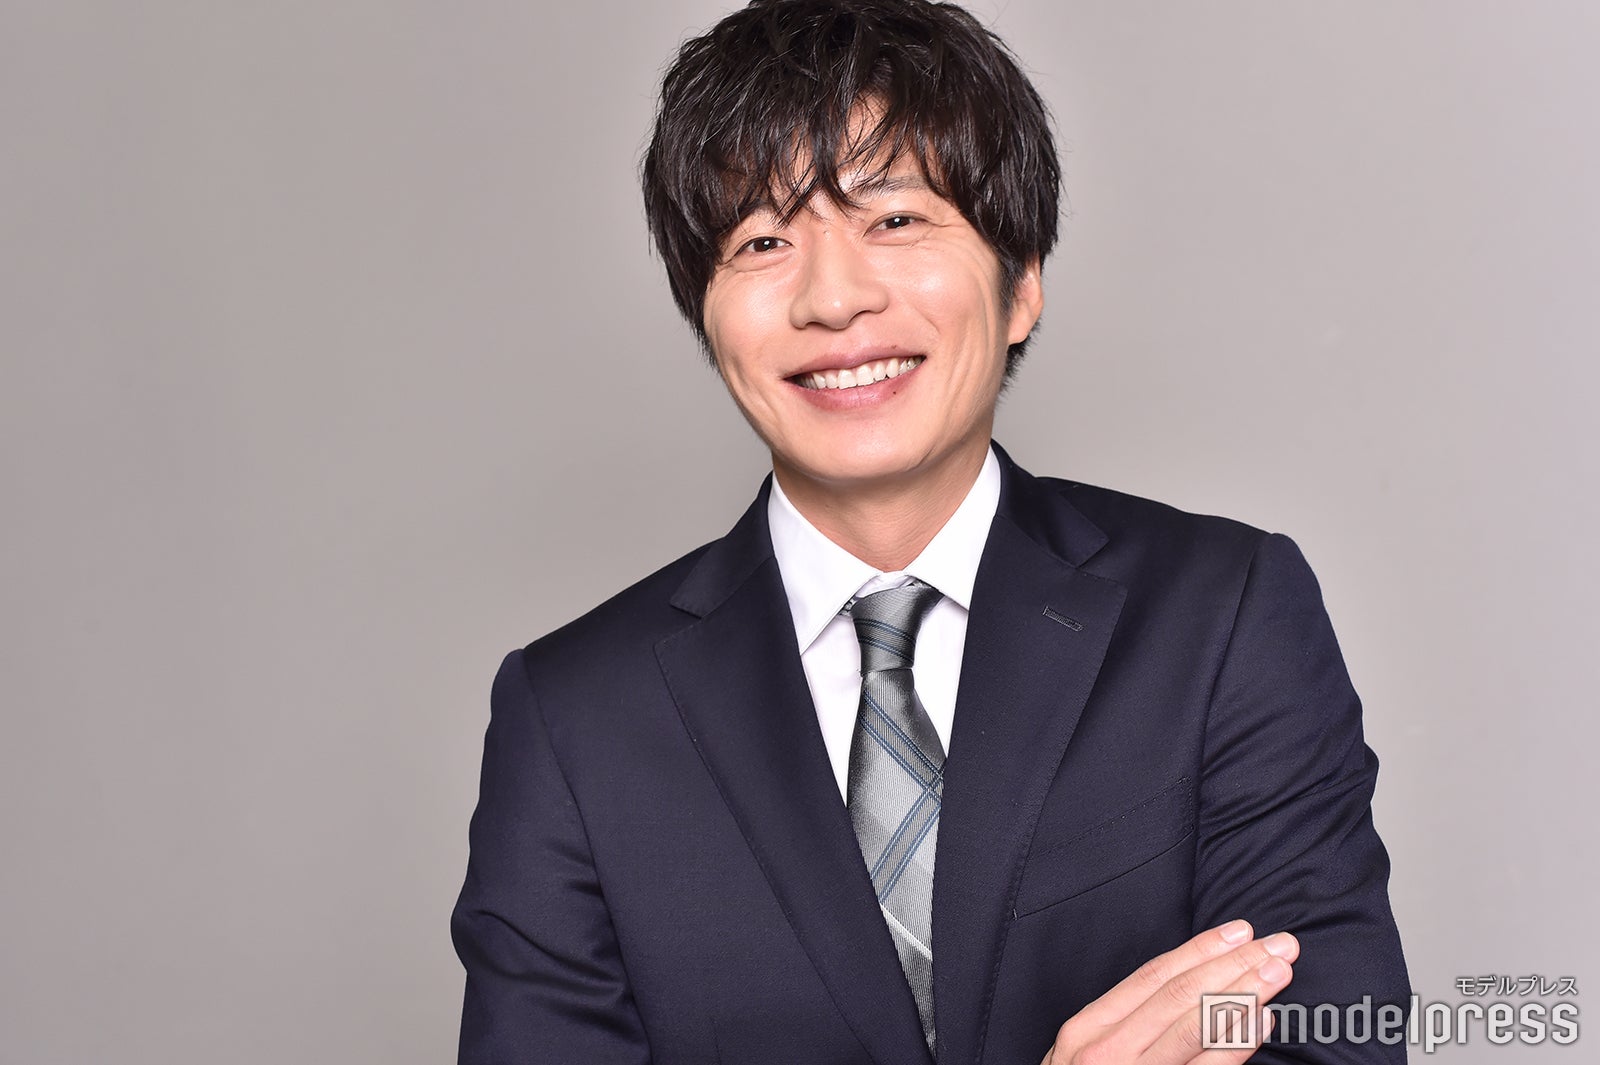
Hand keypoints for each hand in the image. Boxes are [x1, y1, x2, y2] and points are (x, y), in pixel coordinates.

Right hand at [1040, 921, 1297, 1064]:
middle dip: (1234, 964)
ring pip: (1193, 1025)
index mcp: (1088, 1029)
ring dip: (1242, 994)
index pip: (1153, 976)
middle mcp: (1105, 1051)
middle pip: (1179, 995)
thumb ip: (1127, 1023)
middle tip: (1278, 946)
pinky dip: (1234, 1043)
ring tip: (1277, 974)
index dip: (1200, 949)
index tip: (1240, 932)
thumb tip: (1190, 987)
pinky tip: (1260, 1024)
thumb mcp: (1087, 1055)